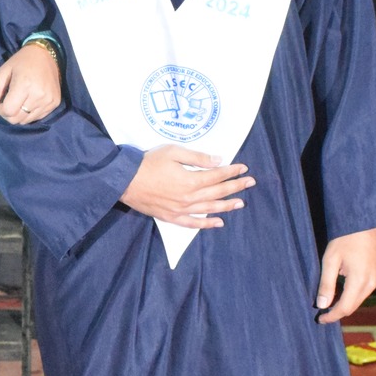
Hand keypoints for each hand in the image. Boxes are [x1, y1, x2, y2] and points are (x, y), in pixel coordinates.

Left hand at [0, 41, 62, 124]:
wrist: (46, 53)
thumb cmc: (21, 61)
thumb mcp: (3, 71)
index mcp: (24, 85)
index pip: (8, 111)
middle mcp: (38, 95)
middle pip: (16, 119)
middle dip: (7, 114)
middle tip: (6, 102)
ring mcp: (48, 101)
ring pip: (26, 121)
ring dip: (18, 114)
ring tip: (18, 101)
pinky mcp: (55, 103)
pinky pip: (37, 118)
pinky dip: (29, 114)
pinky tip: (28, 101)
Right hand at [120, 147, 254, 228]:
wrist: (125, 181)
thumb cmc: (148, 163)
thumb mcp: (173, 152)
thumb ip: (197, 157)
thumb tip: (218, 160)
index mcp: (190, 180)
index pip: (217, 175)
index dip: (232, 171)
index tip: (244, 168)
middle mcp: (189, 197)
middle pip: (217, 193)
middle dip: (235, 187)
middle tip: (250, 183)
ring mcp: (180, 210)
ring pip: (209, 209)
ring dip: (227, 206)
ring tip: (240, 203)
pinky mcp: (171, 217)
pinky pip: (192, 223)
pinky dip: (206, 224)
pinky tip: (218, 223)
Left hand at [315, 228, 375, 323]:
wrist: (365, 222)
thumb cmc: (345, 238)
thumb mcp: (330, 260)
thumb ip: (326, 284)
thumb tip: (322, 305)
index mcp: (359, 280)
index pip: (345, 308)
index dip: (331, 316)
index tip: (320, 320)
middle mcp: (371, 283)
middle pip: (353, 307)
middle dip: (338, 313)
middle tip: (322, 314)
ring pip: (359, 300)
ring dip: (345, 304)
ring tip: (329, 304)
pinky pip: (364, 292)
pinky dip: (353, 296)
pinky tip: (341, 293)